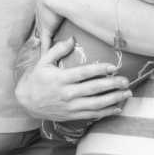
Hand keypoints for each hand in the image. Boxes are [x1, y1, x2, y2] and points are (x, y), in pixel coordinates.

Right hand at [13, 32, 130, 121]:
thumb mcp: (43, 62)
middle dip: (112, 85)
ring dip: (113, 99)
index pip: (84, 73)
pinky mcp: (72, 115)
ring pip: (95, 104)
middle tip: (126, 81)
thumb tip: (72, 39)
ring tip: (127, 94)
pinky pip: (91, 115)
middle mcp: (67, 93)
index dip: (100, 70)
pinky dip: (106, 112)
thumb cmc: (36, 79)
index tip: (114, 67)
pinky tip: (118, 108)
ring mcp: (70, 106)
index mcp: (61, 78)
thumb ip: (58, 49)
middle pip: (93, 89)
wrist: (26, 102)